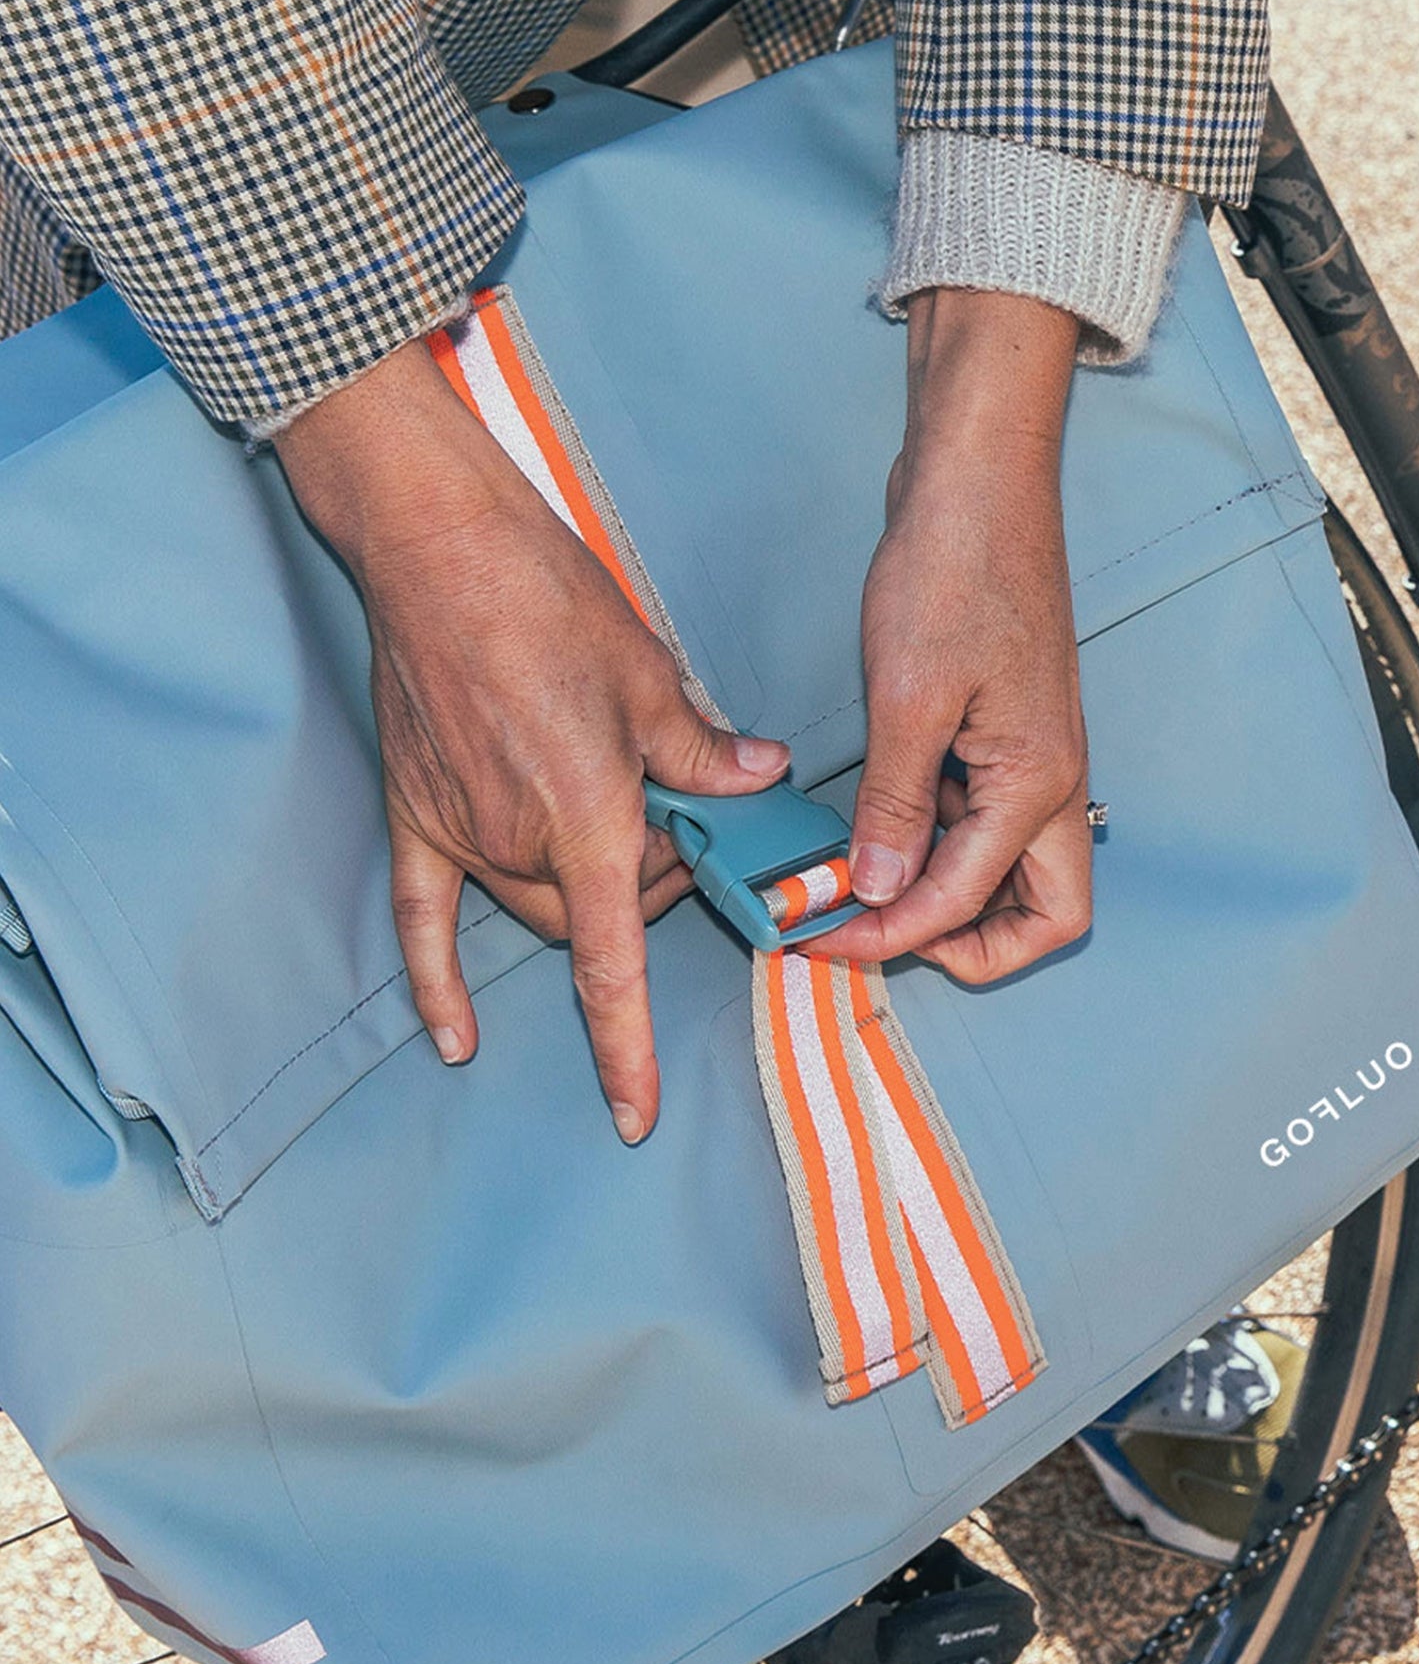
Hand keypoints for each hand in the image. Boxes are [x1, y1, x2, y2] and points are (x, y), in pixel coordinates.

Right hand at [276, 337, 788, 1141]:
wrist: (440, 550)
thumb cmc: (548, 602)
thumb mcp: (652, 676)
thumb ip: (704, 751)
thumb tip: (759, 776)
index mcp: (588, 818)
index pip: (613, 964)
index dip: (626, 1048)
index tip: (634, 1113)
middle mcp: (518, 842)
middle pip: (591, 922)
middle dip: (643, 900)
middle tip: (675, 833)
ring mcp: (458, 833)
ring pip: (532, 910)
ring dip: (578, 901)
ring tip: (611, 827)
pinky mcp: (415, 813)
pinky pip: (422, 918)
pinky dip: (437, 979)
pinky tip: (452, 1034)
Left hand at [810, 289, 1092, 981]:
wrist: (977, 477)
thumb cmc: (954, 569)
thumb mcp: (909, 698)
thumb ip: (897, 805)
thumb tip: (877, 889)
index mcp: (1038, 783)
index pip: (965, 904)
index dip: (888, 934)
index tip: (817, 935)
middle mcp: (1050, 781)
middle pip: (1038, 914)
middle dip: (965, 948)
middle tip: (871, 937)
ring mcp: (1030, 755)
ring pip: (1010, 870)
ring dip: (945, 896)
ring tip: (858, 894)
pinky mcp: (1002, 729)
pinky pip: (981, 817)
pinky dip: (934, 842)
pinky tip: (873, 830)